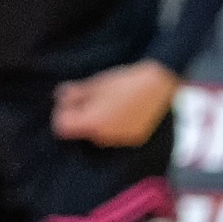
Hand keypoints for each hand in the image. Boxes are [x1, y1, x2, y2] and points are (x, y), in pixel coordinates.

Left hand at [52, 61, 178, 146]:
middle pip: (81, 132)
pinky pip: (117, 134)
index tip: (71, 101)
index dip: (62, 113)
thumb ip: (76, 93)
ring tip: (110, 104)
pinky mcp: (136, 139)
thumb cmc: (126, 82)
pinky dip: (116, 125)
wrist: (161, 86)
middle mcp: (104, 137)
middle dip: (82, 117)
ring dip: (99, 122)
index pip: (62, 127)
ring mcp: (121, 139)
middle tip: (91, 99)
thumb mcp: (97, 83)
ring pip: (100, 134)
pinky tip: (125, 111)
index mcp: (91, 122)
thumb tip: (61, 97)